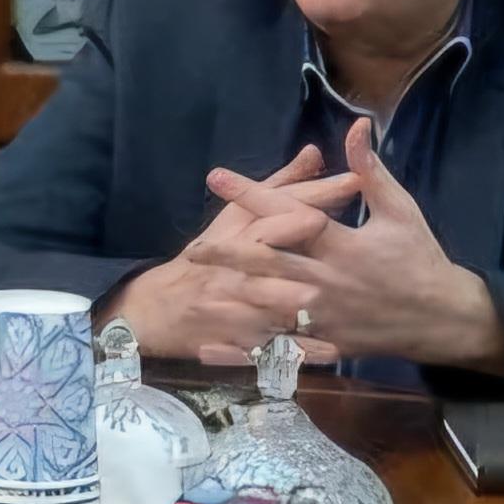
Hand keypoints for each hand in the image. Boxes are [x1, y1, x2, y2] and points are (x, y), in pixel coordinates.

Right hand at [97, 145, 358, 358]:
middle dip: (293, 244)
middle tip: (327, 234)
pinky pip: (266, 347)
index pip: (273, 208)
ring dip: (282, 299)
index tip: (349, 183)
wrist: (155, 309)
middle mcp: (230, 267)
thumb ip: (280, 188)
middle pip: (263, 251)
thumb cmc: (205, 261)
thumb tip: (314, 153)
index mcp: (237, 233)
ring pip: (256, 301)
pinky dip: (294, 350)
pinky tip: (326, 351)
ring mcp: (228, 305)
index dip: (310, 197)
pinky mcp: (233, 341)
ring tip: (312, 299)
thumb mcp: (235, 219)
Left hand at [193, 119, 503, 370]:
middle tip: (193, 248)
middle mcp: (328, 282)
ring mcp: (324, 318)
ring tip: (198, 289)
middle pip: (269, 267)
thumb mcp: (400, 210)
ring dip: (233, 299)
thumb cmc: (420, 258)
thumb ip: (371, 171)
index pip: (290, 215)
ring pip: (269, 310)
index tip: (217, 177)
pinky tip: (213, 348)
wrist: (445, 319)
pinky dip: (244, 351)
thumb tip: (356, 126)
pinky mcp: (325, 345)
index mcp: (343, 246)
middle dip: (228, 256)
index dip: (253, 194)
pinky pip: (278, 350)